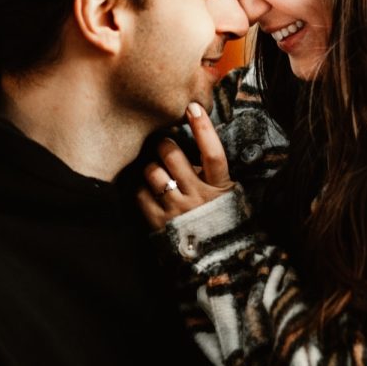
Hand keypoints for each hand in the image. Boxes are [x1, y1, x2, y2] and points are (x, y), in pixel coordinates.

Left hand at [138, 102, 233, 232]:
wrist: (216, 258)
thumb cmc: (219, 215)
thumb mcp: (226, 191)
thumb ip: (212, 169)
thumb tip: (196, 136)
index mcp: (220, 186)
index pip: (213, 152)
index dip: (203, 128)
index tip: (193, 107)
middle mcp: (198, 196)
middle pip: (173, 156)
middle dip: (164, 144)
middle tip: (164, 144)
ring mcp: (178, 210)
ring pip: (153, 172)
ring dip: (151, 166)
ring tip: (155, 169)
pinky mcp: (160, 223)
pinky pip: (140, 194)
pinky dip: (140, 187)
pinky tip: (148, 188)